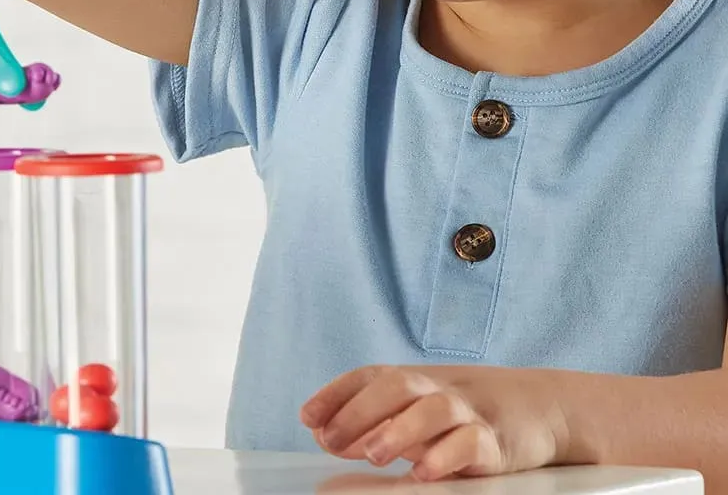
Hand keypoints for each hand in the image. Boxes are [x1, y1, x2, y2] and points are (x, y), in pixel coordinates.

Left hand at [301, 365, 571, 481]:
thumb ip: (380, 421)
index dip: (336, 393)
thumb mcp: (423, 409)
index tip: (307, 416)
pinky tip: (423, 473)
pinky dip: (445, 456)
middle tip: (331, 439)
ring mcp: (469, 411)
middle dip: (360, 411)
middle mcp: (438, 388)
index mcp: (416, 379)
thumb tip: (328, 436)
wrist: (543, 405)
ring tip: (373, 454)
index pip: (369, 376)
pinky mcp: (497, 441)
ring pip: (431, 410)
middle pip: (396, 386)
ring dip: (398, 430)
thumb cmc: (470, 411)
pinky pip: (470, 444)